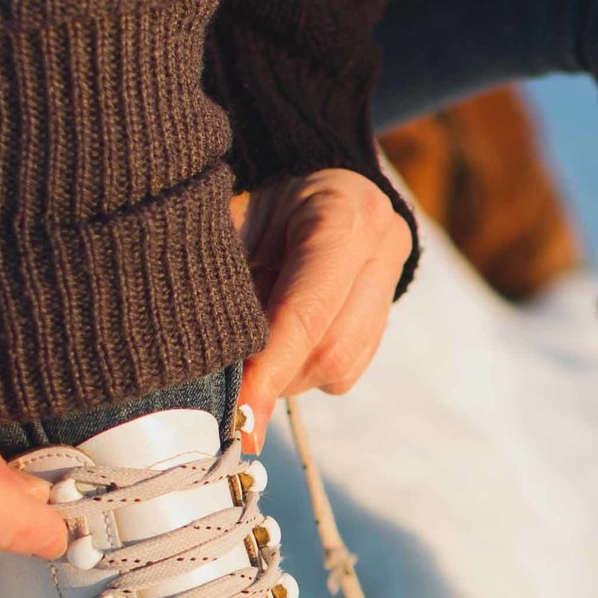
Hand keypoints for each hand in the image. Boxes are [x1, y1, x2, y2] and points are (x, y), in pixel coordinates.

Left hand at [233, 167, 410, 447]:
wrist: (312, 178)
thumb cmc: (259, 202)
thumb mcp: (237, 226)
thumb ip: (228, 289)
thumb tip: (204, 370)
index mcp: (343, 213)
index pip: (307, 311)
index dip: (269, 370)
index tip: (239, 419)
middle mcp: (382, 246)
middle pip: (330, 349)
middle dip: (276, 378)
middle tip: (231, 384)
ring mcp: (393, 280)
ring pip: (340, 367)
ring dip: (289, 376)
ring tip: (256, 348)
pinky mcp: (388, 312)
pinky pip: (347, 369)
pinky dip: (305, 371)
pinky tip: (284, 343)